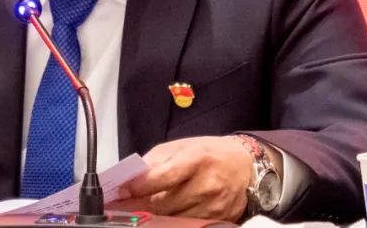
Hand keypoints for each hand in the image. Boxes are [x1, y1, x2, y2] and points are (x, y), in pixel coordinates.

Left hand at [116, 136, 254, 221]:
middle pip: (165, 203)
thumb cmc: (209, 153)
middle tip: (122, 207)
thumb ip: (155, 161)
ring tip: (139, 213)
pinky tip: (162, 218)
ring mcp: (214, 206)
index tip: (121, 191)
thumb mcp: (181, 146)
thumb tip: (130, 179)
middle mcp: (207, 184)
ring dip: (154, 217)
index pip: (163, 176)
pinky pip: (188, 225)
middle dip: (140, 206)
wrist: (244, 167)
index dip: (139, 186)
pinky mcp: (219, 220)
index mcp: (197, 159)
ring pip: (174, 219)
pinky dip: (172, 223)